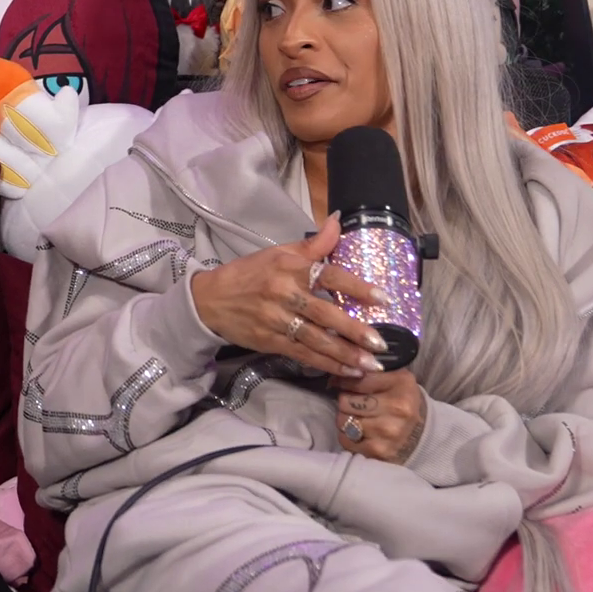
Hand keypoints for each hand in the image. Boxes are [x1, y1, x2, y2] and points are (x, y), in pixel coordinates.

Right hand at [189, 213, 391, 378]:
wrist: (209, 299)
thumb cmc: (249, 273)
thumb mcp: (279, 252)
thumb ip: (314, 243)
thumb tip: (339, 221)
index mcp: (289, 267)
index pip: (329, 275)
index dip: (357, 287)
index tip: (383, 298)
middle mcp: (284, 293)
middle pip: (325, 313)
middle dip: (354, 330)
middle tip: (381, 343)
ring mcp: (276, 320)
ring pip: (316, 339)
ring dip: (345, 354)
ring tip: (371, 365)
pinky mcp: (270, 341)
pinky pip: (303, 354)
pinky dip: (326, 363)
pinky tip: (347, 370)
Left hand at [333, 369, 427, 462]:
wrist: (421, 433)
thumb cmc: (402, 401)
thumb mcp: (394, 379)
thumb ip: (369, 373)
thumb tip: (335, 378)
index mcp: (401, 386)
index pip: (357, 380)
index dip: (344, 382)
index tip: (343, 384)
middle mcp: (397, 410)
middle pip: (345, 401)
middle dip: (345, 401)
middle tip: (354, 403)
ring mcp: (388, 433)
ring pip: (343, 421)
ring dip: (346, 419)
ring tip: (358, 418)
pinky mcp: (378, 451)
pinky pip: (346, 440)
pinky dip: (348, 436)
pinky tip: (360, 433)